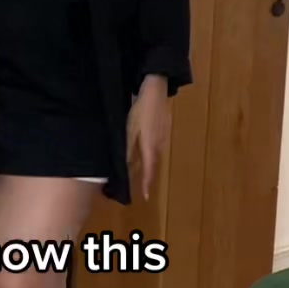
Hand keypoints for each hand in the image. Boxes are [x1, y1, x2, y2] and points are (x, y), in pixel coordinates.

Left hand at [126, 75, 169, 201]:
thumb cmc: (141, 110)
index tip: (145, 196)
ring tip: (139, 174)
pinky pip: (155, 148)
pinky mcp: (162, 130)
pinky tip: (143, 154)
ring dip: (147, 165)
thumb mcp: (130, 130)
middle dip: (146, 176)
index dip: (146, 183)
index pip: (149, 170)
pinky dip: (148, 155)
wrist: (156, 91)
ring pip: (153, 156)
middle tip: (141, 187)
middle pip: (152, 164)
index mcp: (150, 146)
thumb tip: (126, 167)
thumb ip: (128, 149)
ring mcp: (162, 137)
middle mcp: (158, 145)